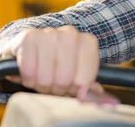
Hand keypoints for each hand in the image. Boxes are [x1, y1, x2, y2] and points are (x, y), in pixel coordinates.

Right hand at [2, 26, 118, 104]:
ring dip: (41, 84)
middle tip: (55, 84)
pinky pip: (28, 70)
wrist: (32, 47)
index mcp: (87, 42)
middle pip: (65, 79)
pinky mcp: (28, 37)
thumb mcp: (77, 75)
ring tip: (42, 77)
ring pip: (45, 77)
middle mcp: (70, 34)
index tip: (73, 88)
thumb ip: (91, 88)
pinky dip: (27, 78)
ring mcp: (49, 33)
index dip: (76, 90)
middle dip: (57, 88)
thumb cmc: (57, 64)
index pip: (85, 79)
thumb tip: (106, 101)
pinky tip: (31, 71)